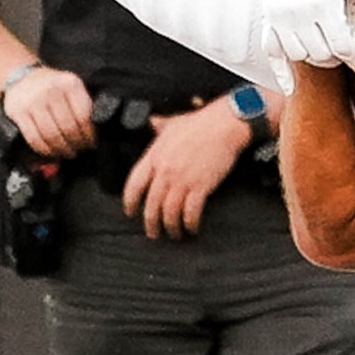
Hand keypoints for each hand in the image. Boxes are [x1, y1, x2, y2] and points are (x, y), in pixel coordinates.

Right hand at [1, 64, 94, 158]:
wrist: (22, 76)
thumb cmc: (52, 87)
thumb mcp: (70, 89)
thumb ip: (81, 109)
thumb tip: (90, 140)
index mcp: (70, 83)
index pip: (83, 116)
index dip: (88, 135)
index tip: (90, 144)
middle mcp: (51, 90)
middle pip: (68, 127)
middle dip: (75, 144)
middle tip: (78, 151)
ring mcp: (33, 101)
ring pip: (51, 135)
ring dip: (61, 150)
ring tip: (66, 154)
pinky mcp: (17, 112)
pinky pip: (34, 138)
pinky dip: (44, 150)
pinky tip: (51, 152)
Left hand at [123, 100, 248, 238]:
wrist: (223, 125)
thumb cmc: (200, 122)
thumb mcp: (174, 122)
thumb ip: (159, 125)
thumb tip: (152, 121)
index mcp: (155, 156)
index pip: (134, 184)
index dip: (130, 202)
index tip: (130, 212)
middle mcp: (165, 171)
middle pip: (152, 204)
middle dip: (151, 223)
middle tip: (153, 233)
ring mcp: (182, 180)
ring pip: (170, 212)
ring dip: (171, 227)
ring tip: (174, 234)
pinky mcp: (200, 186)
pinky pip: (191, 212)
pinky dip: (190, 223)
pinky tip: (192, 228)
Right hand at [264, 0, 354, 83]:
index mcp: (319, 0)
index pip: (342, 46)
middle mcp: (294, 10)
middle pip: (321, 55)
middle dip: (341, 58)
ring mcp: (277, 14)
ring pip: (300, 55)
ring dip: (318, 57)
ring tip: (334, 50)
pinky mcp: (268, 15)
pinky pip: (271, 51)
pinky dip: (281, 70)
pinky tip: (291, 87)